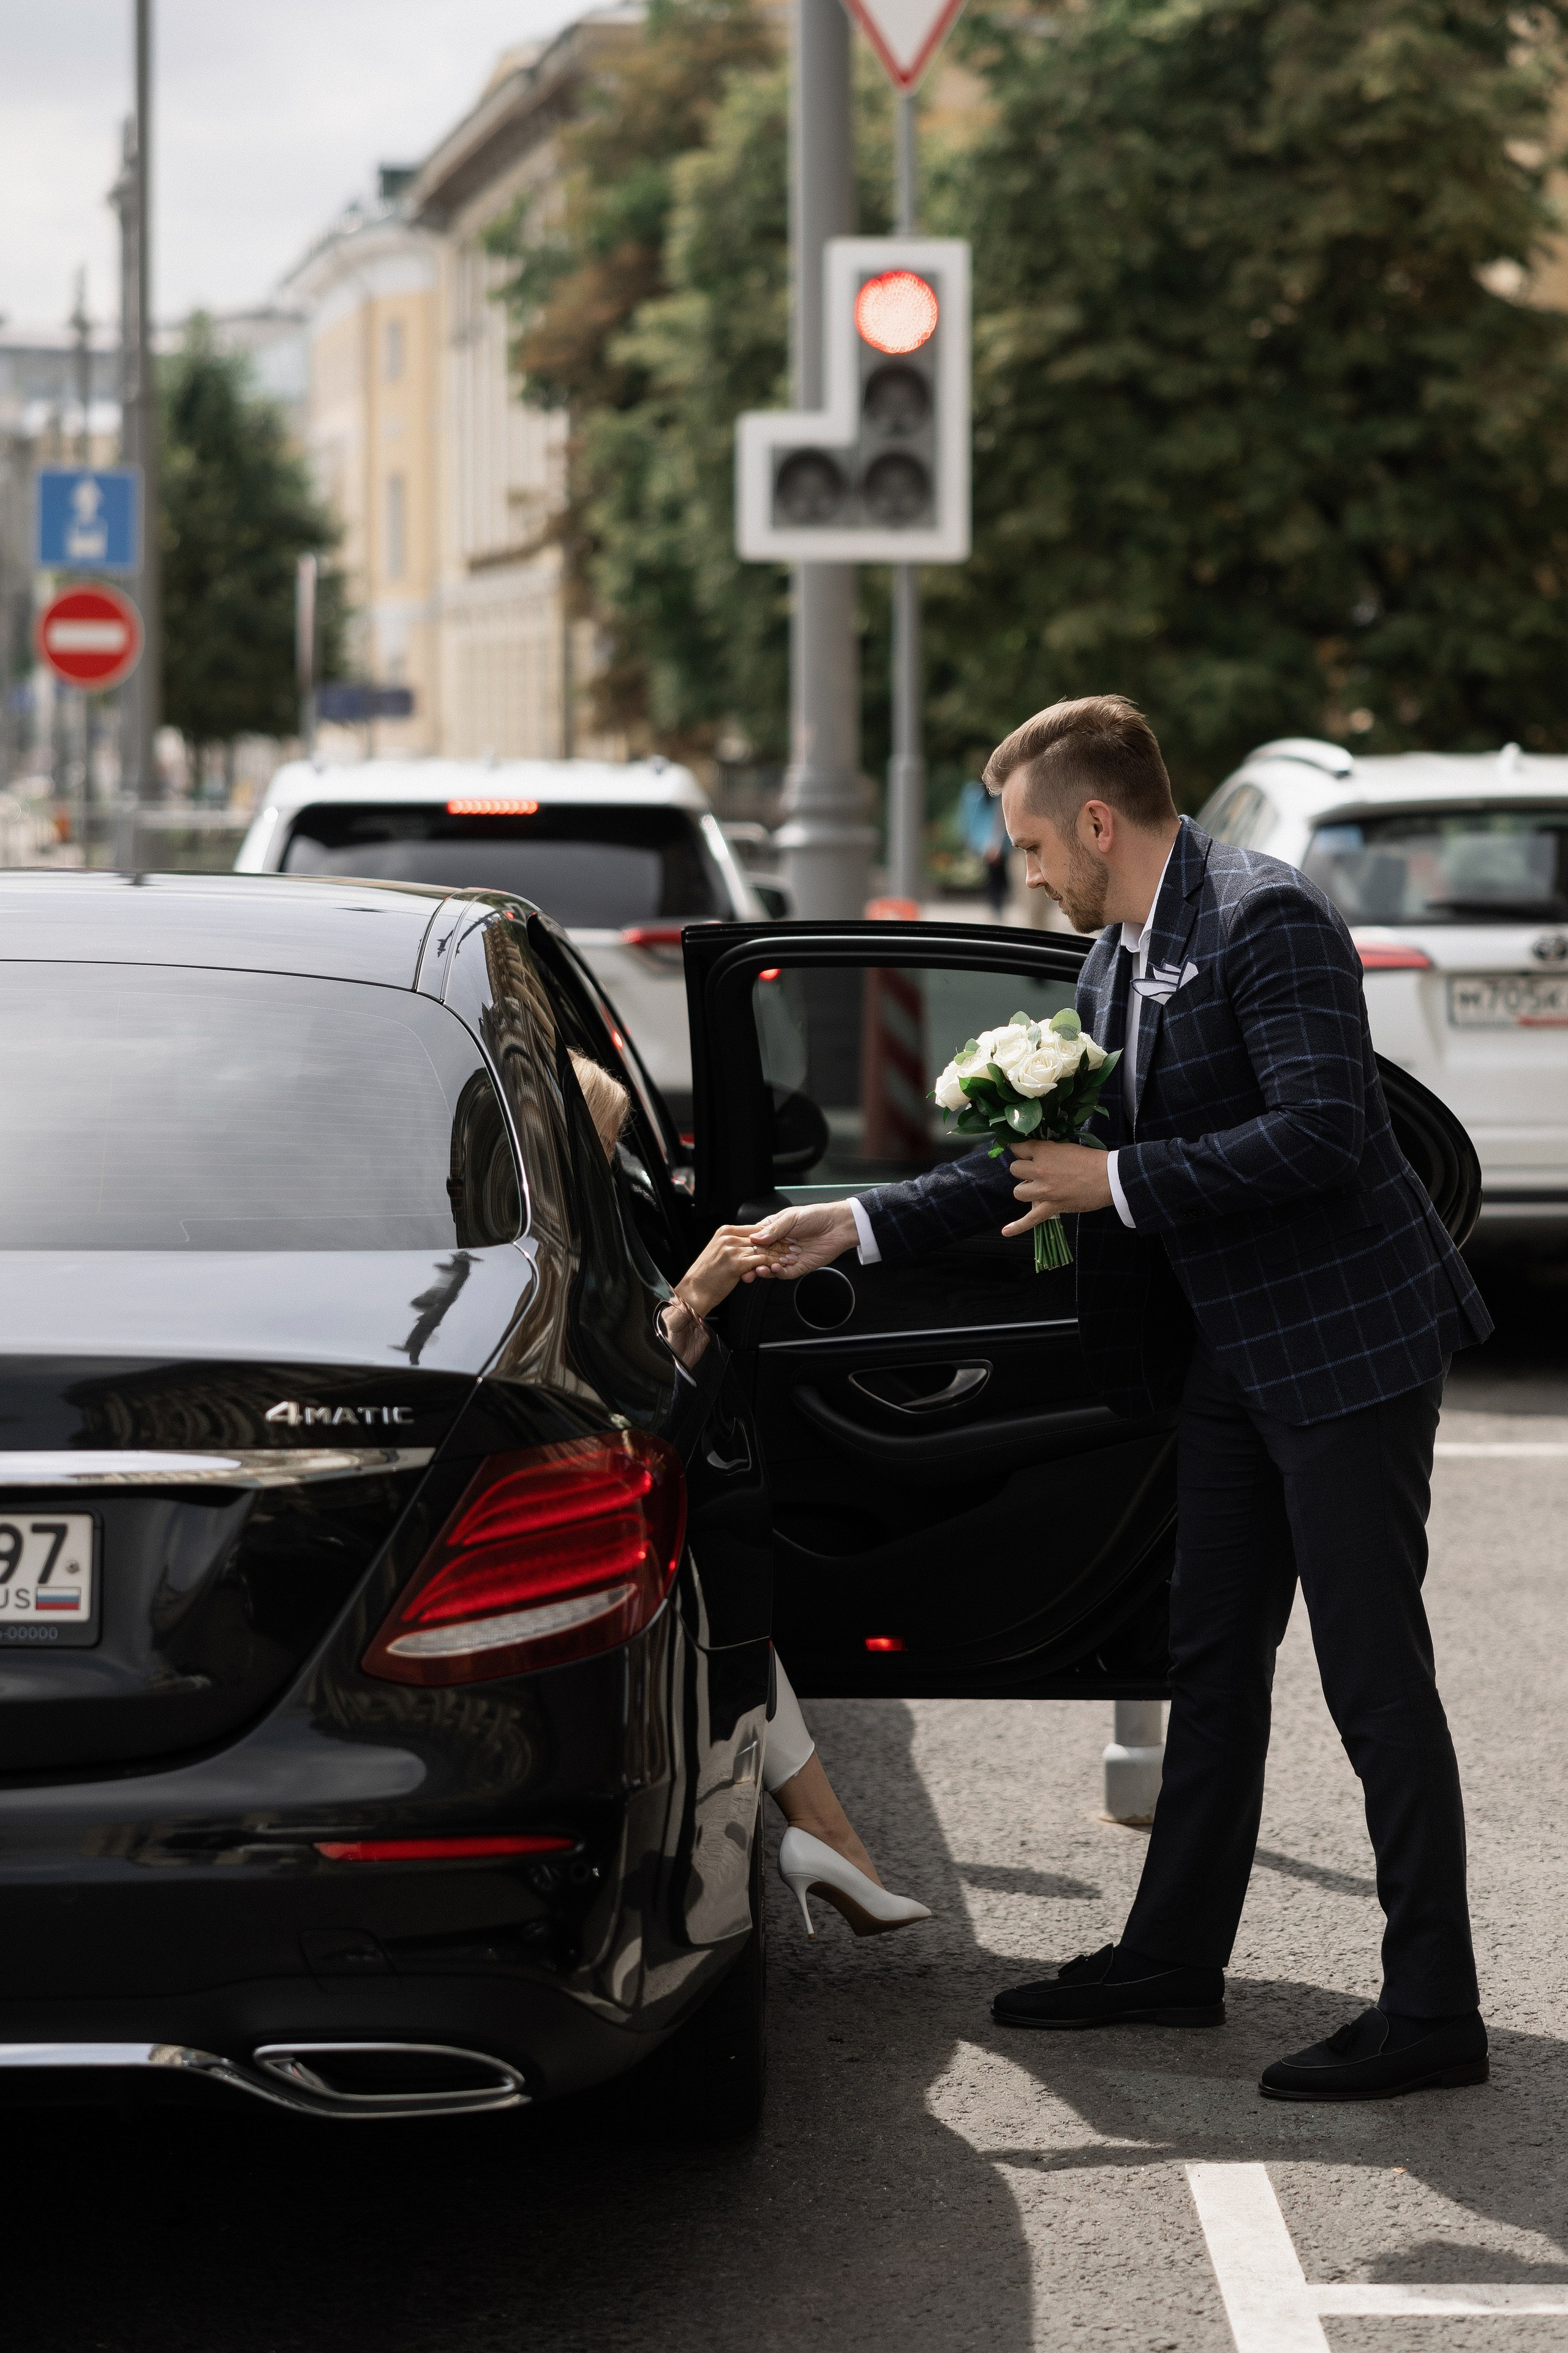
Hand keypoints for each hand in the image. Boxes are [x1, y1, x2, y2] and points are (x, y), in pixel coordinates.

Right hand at [677, 1224, 800, 1316]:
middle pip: (762, 1237)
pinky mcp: (737, 1263)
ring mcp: (732, 1249)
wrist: (693, 1292)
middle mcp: (728, 1237)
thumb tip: (755, 1241)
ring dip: (780, 1253)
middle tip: (795, 1246)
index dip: (771, 1235)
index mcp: (725, 1232)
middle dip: (780, 1242)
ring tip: (792, 1256)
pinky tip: (782, 1266)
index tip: (785, 1238)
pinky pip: (762, 1260)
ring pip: (764, 1248)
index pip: (755, 1229)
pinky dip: (774, 1263)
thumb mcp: (720, 1253)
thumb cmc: (705, 1276)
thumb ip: (736, 1244)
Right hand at [741, 1199, 859, 1279]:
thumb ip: (772, 1230)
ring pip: (771, 1266)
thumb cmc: (816, 1216)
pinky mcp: (799, 1266)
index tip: (739, 1253)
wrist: (838, 1226)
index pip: (755, 1240)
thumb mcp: (790, 1218)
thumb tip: (754, 1238)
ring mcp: (788, 1256)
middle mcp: (779, 1244)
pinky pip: (785, 1273)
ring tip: (760, 1269)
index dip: (746, 1247)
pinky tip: (776, 1268)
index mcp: (774, 1230)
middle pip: (760, 1256)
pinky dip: (779, 1273)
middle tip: (746, 1269)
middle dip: (752, 1263)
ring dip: (764, 1269)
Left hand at [1002, 1140, 1112, 1235]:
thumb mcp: (1066, 1147)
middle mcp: (1039, 1170)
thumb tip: (1038, 1155)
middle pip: (1015, 1170)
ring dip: (1025, 1190)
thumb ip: (1049, 1152)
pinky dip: (1018, 1226)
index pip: (1018, 1148)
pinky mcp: (1051, 1207)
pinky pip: (1030, 1219)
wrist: (1110, 1177)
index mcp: (1044, 1151)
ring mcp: (1044, 1190)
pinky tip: (1005, 1232)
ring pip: (1018, 1191)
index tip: (1027, 1154)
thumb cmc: (1092, 1160)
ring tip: (1037, 1189)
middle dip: (1024, 1170)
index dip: (1022, 1152)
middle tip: (1037, 1171)